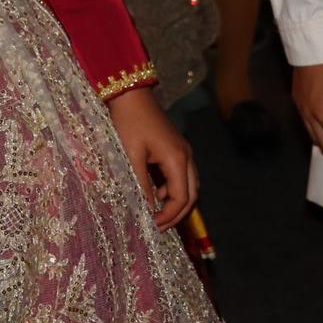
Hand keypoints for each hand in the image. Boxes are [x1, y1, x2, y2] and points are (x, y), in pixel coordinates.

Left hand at [108, 88, 197, 228]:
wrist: (131, 95)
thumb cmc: (129, 123)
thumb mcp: (132, 157)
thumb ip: (140, 185)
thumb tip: (146, 210)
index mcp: (177, 159)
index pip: (182, 198)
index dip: (169, 216)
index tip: (153, 226)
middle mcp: (187, 156)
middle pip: (192, 194)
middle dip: (177, 214)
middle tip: (158, 227)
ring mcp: (184, 151)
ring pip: (190, 185)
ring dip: (177, 202)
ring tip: (157, 213)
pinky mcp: (177, 148)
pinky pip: (183, 176)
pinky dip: (174, 189)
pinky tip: (156, 192)